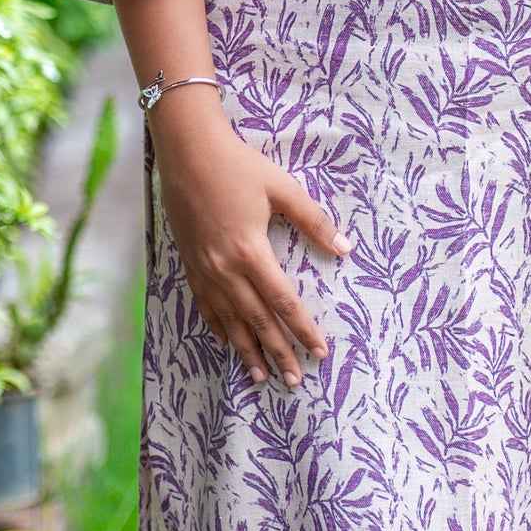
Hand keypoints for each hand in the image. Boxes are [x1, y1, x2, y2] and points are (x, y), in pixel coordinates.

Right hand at [151, 97, 348, 389]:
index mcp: (251, 251)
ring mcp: (204, 267)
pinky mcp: (190, 262)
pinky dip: (218, 326)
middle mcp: (225, 267)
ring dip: (247, 350)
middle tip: (294, 380)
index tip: (318, 351)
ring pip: (229, 319)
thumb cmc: (238, 165)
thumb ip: (312, 220)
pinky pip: (205, 304)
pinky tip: (227, 342)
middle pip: (257, 320)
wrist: (186, 150)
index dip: (302, 328)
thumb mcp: (282, 188)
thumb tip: (344, 247)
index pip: (283, 301)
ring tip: (261, 376)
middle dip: (277, 351)